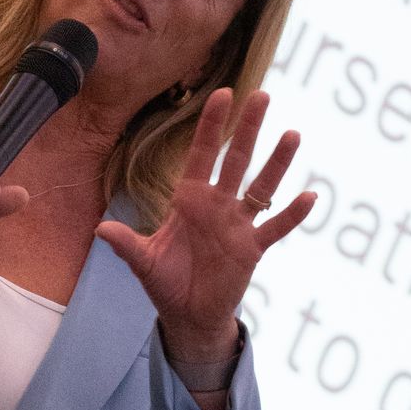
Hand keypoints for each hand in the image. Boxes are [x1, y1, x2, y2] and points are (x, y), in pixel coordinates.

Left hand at [96, 89, 315, 368]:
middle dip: (247, 128)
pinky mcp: (252, 249)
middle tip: (262, 94)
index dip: (210, 126)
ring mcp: (238, 225)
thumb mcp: (144, 262)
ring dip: (277, 163)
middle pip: (236, 160)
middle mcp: (217, 206)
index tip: (222, 94)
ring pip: (261, 187)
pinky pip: (276, 228)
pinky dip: (293, 214)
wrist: (188, 315)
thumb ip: (126, 244)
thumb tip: (100, 229)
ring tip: (292, 134)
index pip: (201, 155)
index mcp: (190, 200)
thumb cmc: (166, 283)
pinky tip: (310, 196)